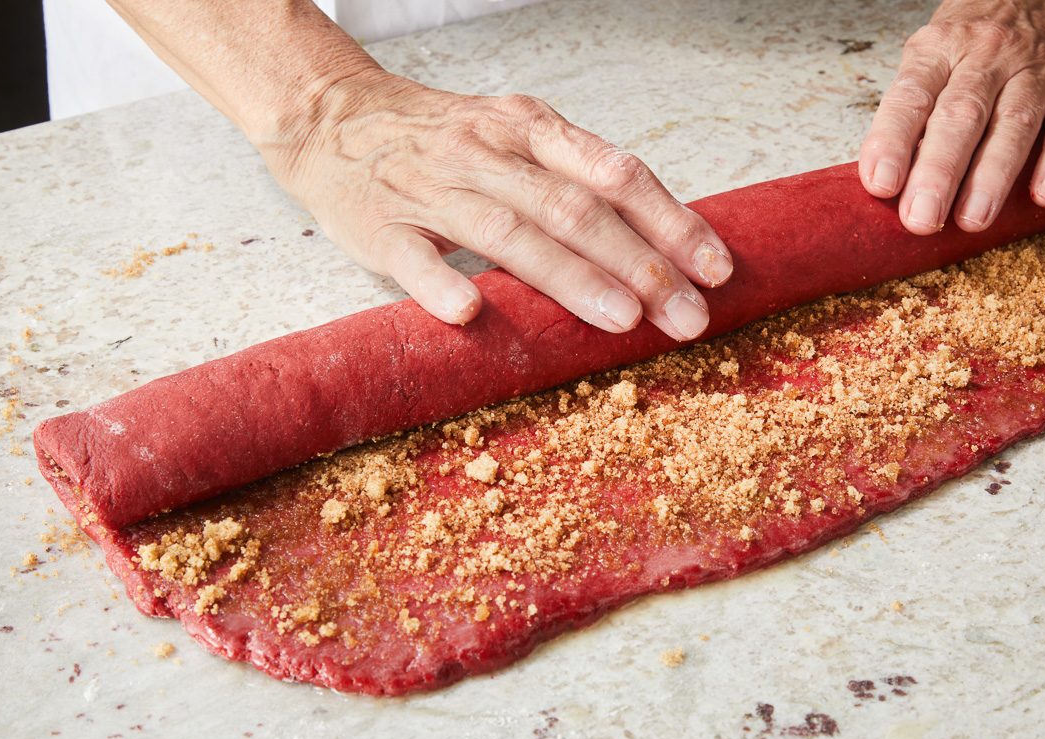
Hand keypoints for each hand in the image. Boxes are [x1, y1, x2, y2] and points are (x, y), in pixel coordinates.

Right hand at [261, 69, 732, 338]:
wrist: (329, 114)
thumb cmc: (439, 135)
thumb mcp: (515, 132)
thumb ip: (575, 175)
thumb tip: (657, 236)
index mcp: (529, 129)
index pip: (614, 173)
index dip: (670, 220)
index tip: (715, 268)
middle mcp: (487, 153)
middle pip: (573, 207)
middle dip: (639, 264)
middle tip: (687, 316)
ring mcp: (432, 189)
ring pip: (508, 232)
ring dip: (569, 276)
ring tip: (622, 319)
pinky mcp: (377, 225)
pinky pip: (410, 255)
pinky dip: (439, 280)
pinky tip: (471, 310)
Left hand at [858, 0, 1044, 234]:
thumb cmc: (969, 40)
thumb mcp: (930, 58)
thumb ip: (914, 113)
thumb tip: (891, 183)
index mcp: (938, 49)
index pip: (911, 96)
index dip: (893, 141)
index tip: (881, 184)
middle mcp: (986, 54)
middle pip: (961, 115)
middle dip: (939, 172)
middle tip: (922, 218)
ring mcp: (1036, 65)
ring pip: (1014, 123)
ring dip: (992, 177)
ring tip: (972, 220)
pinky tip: (1044, 194)